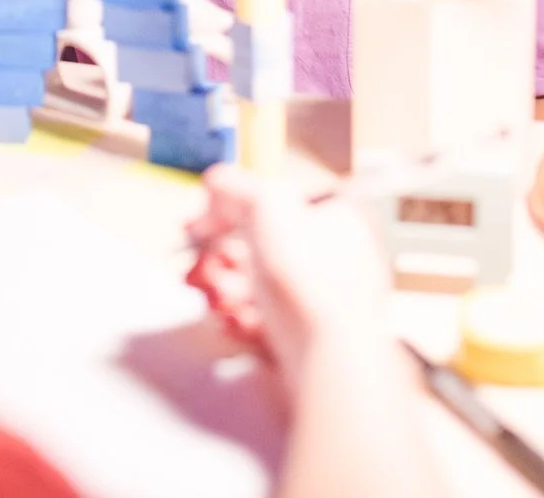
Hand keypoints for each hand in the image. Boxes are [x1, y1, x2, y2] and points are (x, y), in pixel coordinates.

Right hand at [186, 166, 392, 392]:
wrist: (331, 360)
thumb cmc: (310, 279)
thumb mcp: (265, 207)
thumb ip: (234, 187)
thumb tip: (216, 183)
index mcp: (343, 212)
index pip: (279, 195)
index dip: (233, 205)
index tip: (201, 221)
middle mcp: (343, 251)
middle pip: (265, 242)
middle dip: (222, 254)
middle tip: (200, 265)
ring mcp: (330, 297)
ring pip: (262, 282)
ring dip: (226, 286)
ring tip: (215, 297)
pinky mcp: (315, 335)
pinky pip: (270, 317)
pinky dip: (243, 317)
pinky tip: (232, 322)